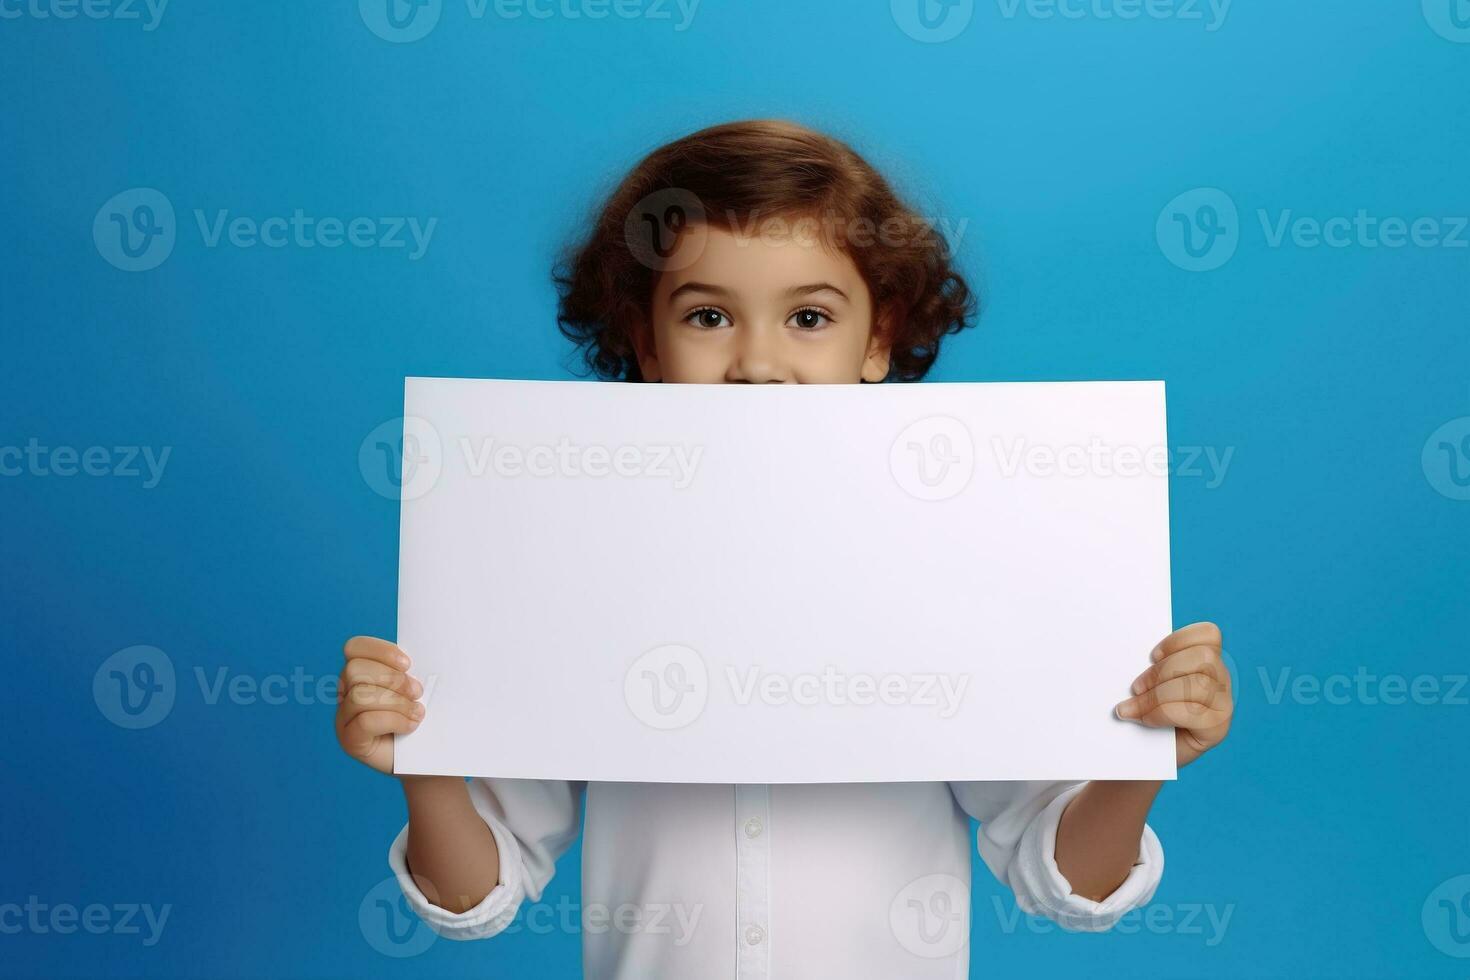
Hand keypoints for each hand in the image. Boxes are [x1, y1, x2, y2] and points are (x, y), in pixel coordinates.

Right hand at [335, 636, 425, 774]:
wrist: (427, 755)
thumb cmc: (424, 717)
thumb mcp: (419, 688)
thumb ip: (410, 671)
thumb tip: (424, 657)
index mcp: (362, 672)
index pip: (355, 647)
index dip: (381, 651)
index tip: (408, 664)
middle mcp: (346, 692)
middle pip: (354, 670)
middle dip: (392, 679)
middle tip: (418, 692)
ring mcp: (345, 717)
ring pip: (360, 696)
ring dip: (397, 703)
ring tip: (417, 713)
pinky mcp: (350, 740)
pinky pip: (365, 722)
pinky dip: (394, 721)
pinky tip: (410, 727)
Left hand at [1114, 621, 1232, 767]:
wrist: (1146, 753)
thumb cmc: (1145, 712)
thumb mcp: (1147, 683)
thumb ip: (1149, 666)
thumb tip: (1122, 655)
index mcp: (1206, 661)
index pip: (1209, 634)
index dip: (1178, 640)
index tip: (1152, 656)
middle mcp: (1221, 680)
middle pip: (1203, 657)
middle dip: (1162, 671)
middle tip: (1135, 687)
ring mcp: (1223, 705)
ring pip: (1197, 684)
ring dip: (1157, 695)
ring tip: (1132, 707)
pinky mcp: (1218, 729)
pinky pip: (1192, 712)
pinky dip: (1161, 714)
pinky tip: (1144, 720)